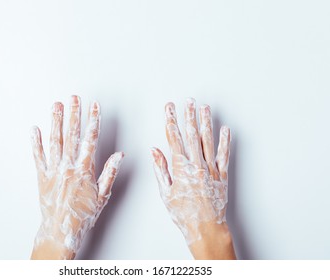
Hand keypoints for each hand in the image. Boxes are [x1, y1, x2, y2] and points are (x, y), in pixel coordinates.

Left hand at [30, 96, 123, 259]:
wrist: (61, 230)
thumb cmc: (83, 214)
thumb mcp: (102, 195)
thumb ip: (110, 173)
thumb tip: (119, 155)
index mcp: (84, 170)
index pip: (91, 139)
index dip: (93, 121)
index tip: (94, 107)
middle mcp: (68, 166)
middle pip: (72, 135)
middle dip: (74, 114)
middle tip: (74, 98)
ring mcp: (53, 170)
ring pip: (55, 141)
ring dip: (56, 122)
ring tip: (57, 106)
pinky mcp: (41, 176)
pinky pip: (38, 156)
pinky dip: (36, 143)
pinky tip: (35, 129)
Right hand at [151, 98, 234, 258]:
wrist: (205, 227)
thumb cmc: (183, 213)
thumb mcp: (165, 192)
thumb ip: (160, 169)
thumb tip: (154, 150)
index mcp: (181, 168)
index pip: (174, 138)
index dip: (171, 120)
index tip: (169, 108)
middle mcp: (197, 164)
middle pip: (191, 134)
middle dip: (188, 115)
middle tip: (188, 101)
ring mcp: (211, 168)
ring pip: (208, 140)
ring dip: (206, 122)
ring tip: (204, 108)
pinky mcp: (222, 174)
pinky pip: (224, 154)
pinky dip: (225, 141)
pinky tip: (225, 129)